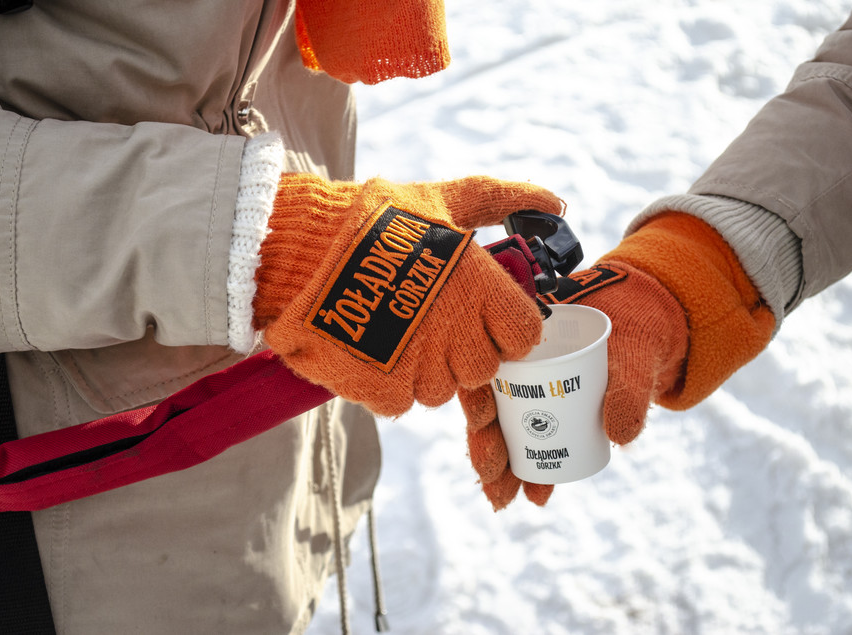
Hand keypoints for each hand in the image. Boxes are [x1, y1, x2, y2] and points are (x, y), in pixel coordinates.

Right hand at [253, 173, 563, 415]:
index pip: (525, 334)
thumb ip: (500, 200)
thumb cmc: (373, 219)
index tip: (484, 313)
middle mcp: (457, 332)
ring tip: (396, 331)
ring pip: (443, 389)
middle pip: (484, 367)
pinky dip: (390, 383)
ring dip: (426, 369)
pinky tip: (372, 348)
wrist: (296, 249)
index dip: (507, 326)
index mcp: (480, 288)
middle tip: (433, 320)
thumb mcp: (442, 198)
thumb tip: (555, 200)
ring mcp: (420, 366)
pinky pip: (403, 402)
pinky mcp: (382, 389)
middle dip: (465, 349)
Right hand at [463, 212, 774, 509]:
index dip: (476, 401)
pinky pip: (536, 443)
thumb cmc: (637, 324)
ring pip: (508, 432)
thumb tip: (620, 436)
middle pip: (490, 410)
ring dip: (503, 469)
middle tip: (495, 479)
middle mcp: (520, 365)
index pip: (487, 370)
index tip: (484, 423)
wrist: (655, 325)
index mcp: (525, 337)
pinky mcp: (555, 413)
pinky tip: (535, 495)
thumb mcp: (635, 348)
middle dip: (486, 449)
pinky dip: (534, 469)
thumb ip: (629, 386)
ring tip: (506, 500)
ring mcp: (535, 391)